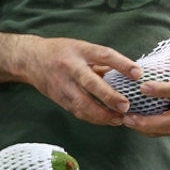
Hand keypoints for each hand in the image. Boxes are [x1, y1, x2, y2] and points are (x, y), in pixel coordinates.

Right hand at [18, 36, 141, 126]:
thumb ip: (102, 62)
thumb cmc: (61, 52)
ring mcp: (63, 85)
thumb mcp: (82, 48)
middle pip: (91, 83)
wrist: (30, 60)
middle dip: (109, 96)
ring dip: (102, 114)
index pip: (103, 55)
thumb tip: (127, 74)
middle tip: (125, 106)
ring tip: (119, 119)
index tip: (138, 73)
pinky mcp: (59, 99)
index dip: (121, 64)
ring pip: (83, 103)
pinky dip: (93, 118)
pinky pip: (78, 111)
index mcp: (80, 51)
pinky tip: (106, 121)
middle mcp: (70, 68)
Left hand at [121, 57, 169, 136]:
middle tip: (128, 117)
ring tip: (125, 121)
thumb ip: (167, 64)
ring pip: (165, 130)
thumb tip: (144, 65)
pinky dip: (146, 130)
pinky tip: (132, 124)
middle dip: (148, 122)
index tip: (142, 87)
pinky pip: (162, 133)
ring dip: (144, 128)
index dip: (160, 90)